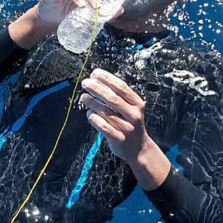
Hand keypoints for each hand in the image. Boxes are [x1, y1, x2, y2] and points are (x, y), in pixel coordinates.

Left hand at [79, 68, 170, 188]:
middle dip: (97, 88)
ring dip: (92, 103)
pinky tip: (89, 114)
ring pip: (106, 112)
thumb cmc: (129, 124)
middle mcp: (134, 115)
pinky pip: (103, 127)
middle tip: (85, 83)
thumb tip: (96, 81)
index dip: (107, 79)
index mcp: (137, 104)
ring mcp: (127, 128)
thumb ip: (118, 97)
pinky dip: (94, 118)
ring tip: (84, 97)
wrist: (138, 148)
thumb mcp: (130, 109)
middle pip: (113, 98)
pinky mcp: (119, 139)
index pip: (121, 87)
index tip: (95, 73)